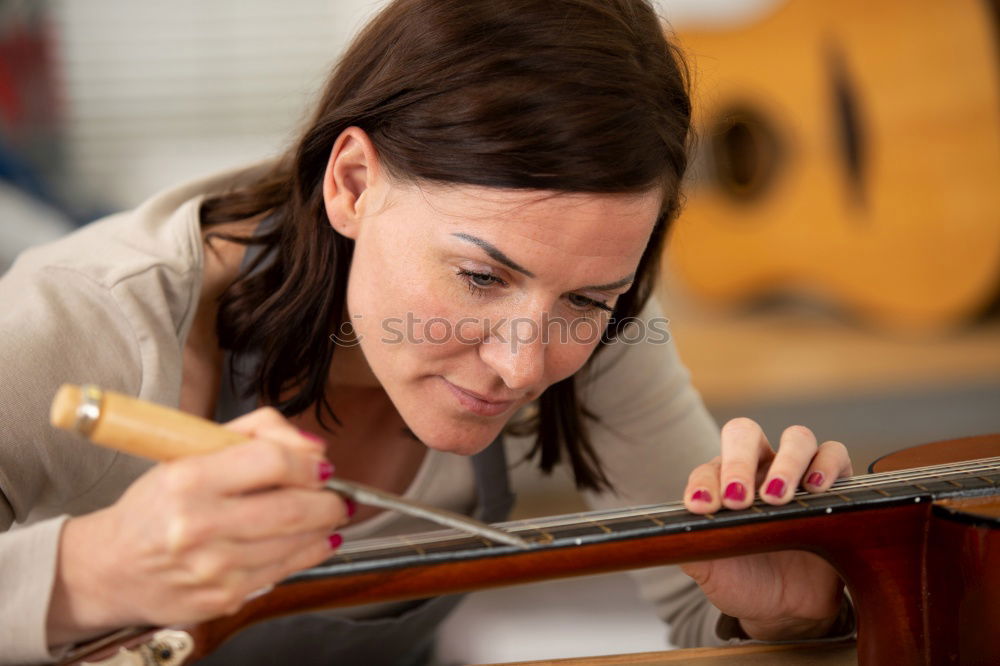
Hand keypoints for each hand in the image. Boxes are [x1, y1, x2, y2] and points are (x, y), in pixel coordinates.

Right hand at [47, 407, 348, 645]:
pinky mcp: (223, 597)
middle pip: (294, 507)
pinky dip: (310, 551)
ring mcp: (212, 567)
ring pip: (297, 541)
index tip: (321, 465)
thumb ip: (255, 433)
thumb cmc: (156, 505)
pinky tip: (314, 538)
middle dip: (330, 499)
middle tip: (336, 493)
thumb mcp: (190, 451)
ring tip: (327, 512)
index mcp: (187, 480)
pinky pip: (285, 570)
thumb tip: (313, 446)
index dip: (308, 462)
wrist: (111, 567)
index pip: (272, 461)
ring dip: (324, 525)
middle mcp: (197, 526)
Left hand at [680, 418, 852, 640]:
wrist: (787, 609)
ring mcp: (797, 473)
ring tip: (777, 497)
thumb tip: (670, 537)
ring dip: (786, 464)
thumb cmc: (743, 581)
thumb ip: (690, 550)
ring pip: (796, 438)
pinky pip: (835, 455)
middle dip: (738, 460)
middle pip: (745, 434)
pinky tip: (816, 487)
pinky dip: (827, 465)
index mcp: (721, 483)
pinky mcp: (834, 485)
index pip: (708, 468)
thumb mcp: (710, 571)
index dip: (704, 484)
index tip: (703, 508)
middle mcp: (758, 469)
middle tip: (738, 499)